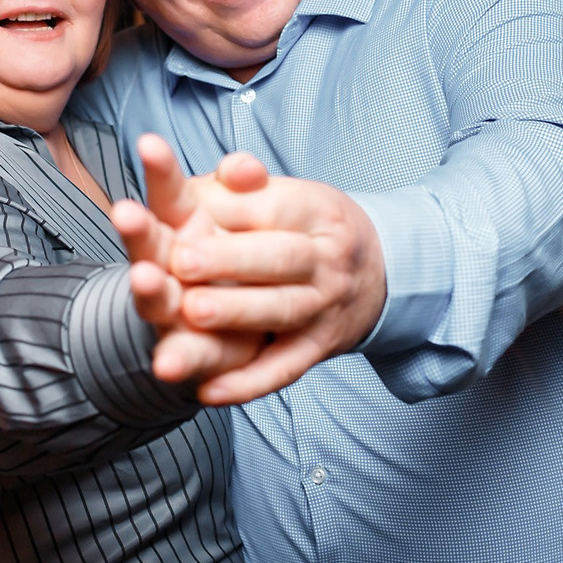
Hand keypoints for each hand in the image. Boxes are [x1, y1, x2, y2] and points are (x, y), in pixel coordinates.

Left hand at [116, 136, 386, 404]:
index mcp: (318, 212)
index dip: (233, 210)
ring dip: (237, 313)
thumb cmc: (311, 227)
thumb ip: (247, 183)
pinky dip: (246, 384)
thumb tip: (232, 170)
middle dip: (231, 259)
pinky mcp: (314, 350)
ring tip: (192, 312)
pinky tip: (207, 392)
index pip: (276, 207)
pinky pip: (283, 370)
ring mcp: (324, 308)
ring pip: (281, 311)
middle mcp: (327, 261)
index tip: (186, 207)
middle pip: (281, 258)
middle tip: (182, 260)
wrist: (380, 274)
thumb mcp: (291, 192)